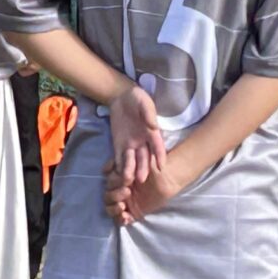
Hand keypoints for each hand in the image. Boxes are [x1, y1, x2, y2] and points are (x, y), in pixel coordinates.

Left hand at [102, 84, 166, 221]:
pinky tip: (116, 175)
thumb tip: (153, 125)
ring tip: (127, 180)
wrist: (120, 97)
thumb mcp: (143, 102)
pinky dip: (118, 166)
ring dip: (130, 170)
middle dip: (143, 168)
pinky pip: (119, 157)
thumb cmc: (136, 98)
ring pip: (132, 160)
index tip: (162, 166)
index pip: (157, 145)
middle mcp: (142, 141)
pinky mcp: (119, 145)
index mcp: (151, 132)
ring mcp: (130, 144)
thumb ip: (148, 113)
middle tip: (142, 179)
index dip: (159, 155)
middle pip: (144, 157)